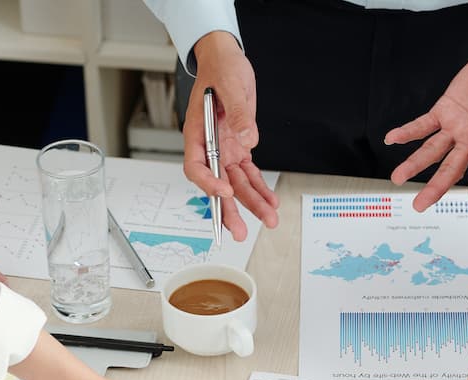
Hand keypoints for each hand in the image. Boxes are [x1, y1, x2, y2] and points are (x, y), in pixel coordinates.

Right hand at [184, 31, 278, 240]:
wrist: (227, 59)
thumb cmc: (220, 67)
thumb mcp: (231, 85)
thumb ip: (239, 113)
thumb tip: (247, 138)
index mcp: (197, 131)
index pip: (196, 165)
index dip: (208, 182)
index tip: (223, 190)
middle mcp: (210, 145)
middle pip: (218, 184)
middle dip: (229, 209)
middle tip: (238, 231)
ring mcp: (225, 149)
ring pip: (237, 184)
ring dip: (252, 203)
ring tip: (268, 219)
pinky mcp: (239, 147)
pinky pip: (249, 173)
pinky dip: (260, 187)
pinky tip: (270, 201)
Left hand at [385, 35, 467, 211]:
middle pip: (452, 168)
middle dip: (435, 187)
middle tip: (420, 205)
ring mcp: (459, 125)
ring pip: (433, 150)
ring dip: (415, 163)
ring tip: (398, 178)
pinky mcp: (447, 108)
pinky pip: (424, 124)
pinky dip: (408, 131)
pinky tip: (393, 139)